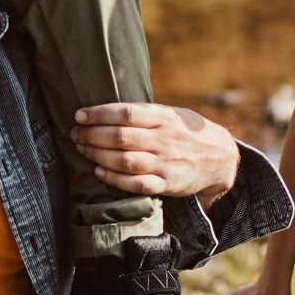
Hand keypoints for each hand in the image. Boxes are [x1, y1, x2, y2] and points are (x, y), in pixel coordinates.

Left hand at [72, 102, 239, 201]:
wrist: (219, 158)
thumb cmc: (187, 132)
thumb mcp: (171, 114)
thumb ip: (144, 113)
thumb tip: (106, 110)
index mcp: (163, 118)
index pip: (125, 113)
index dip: (98, 114)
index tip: (79, 115)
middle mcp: (163, 140)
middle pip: (120, 137)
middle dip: (91, 135)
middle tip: (75, 133)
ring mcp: (165, 163)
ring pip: (124, 161)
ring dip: (97, 155)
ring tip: (82, 149)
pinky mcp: (167, 184)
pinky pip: (135, 184)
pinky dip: (114, 178)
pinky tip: (99, 170)